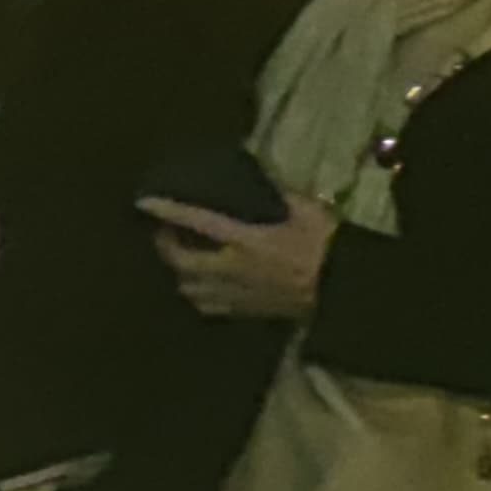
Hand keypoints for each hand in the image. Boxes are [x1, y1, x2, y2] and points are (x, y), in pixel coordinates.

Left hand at [142, 190, 335, 322]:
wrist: (347, 289)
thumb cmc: (329, 245)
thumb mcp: (307, 211)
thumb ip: (278, 195)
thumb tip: (259, 178)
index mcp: (247, 240)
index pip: (196, 222)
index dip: (167, 211)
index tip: (144, 202)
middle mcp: (233, 269)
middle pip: (180, 261)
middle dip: (165, 246)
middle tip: (165, 232)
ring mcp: (237, 294)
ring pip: (188, 287)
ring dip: (179, 272)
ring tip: (182, 258)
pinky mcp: (246, 312)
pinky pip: (208, 306)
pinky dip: (197, 294)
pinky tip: (203, 285)